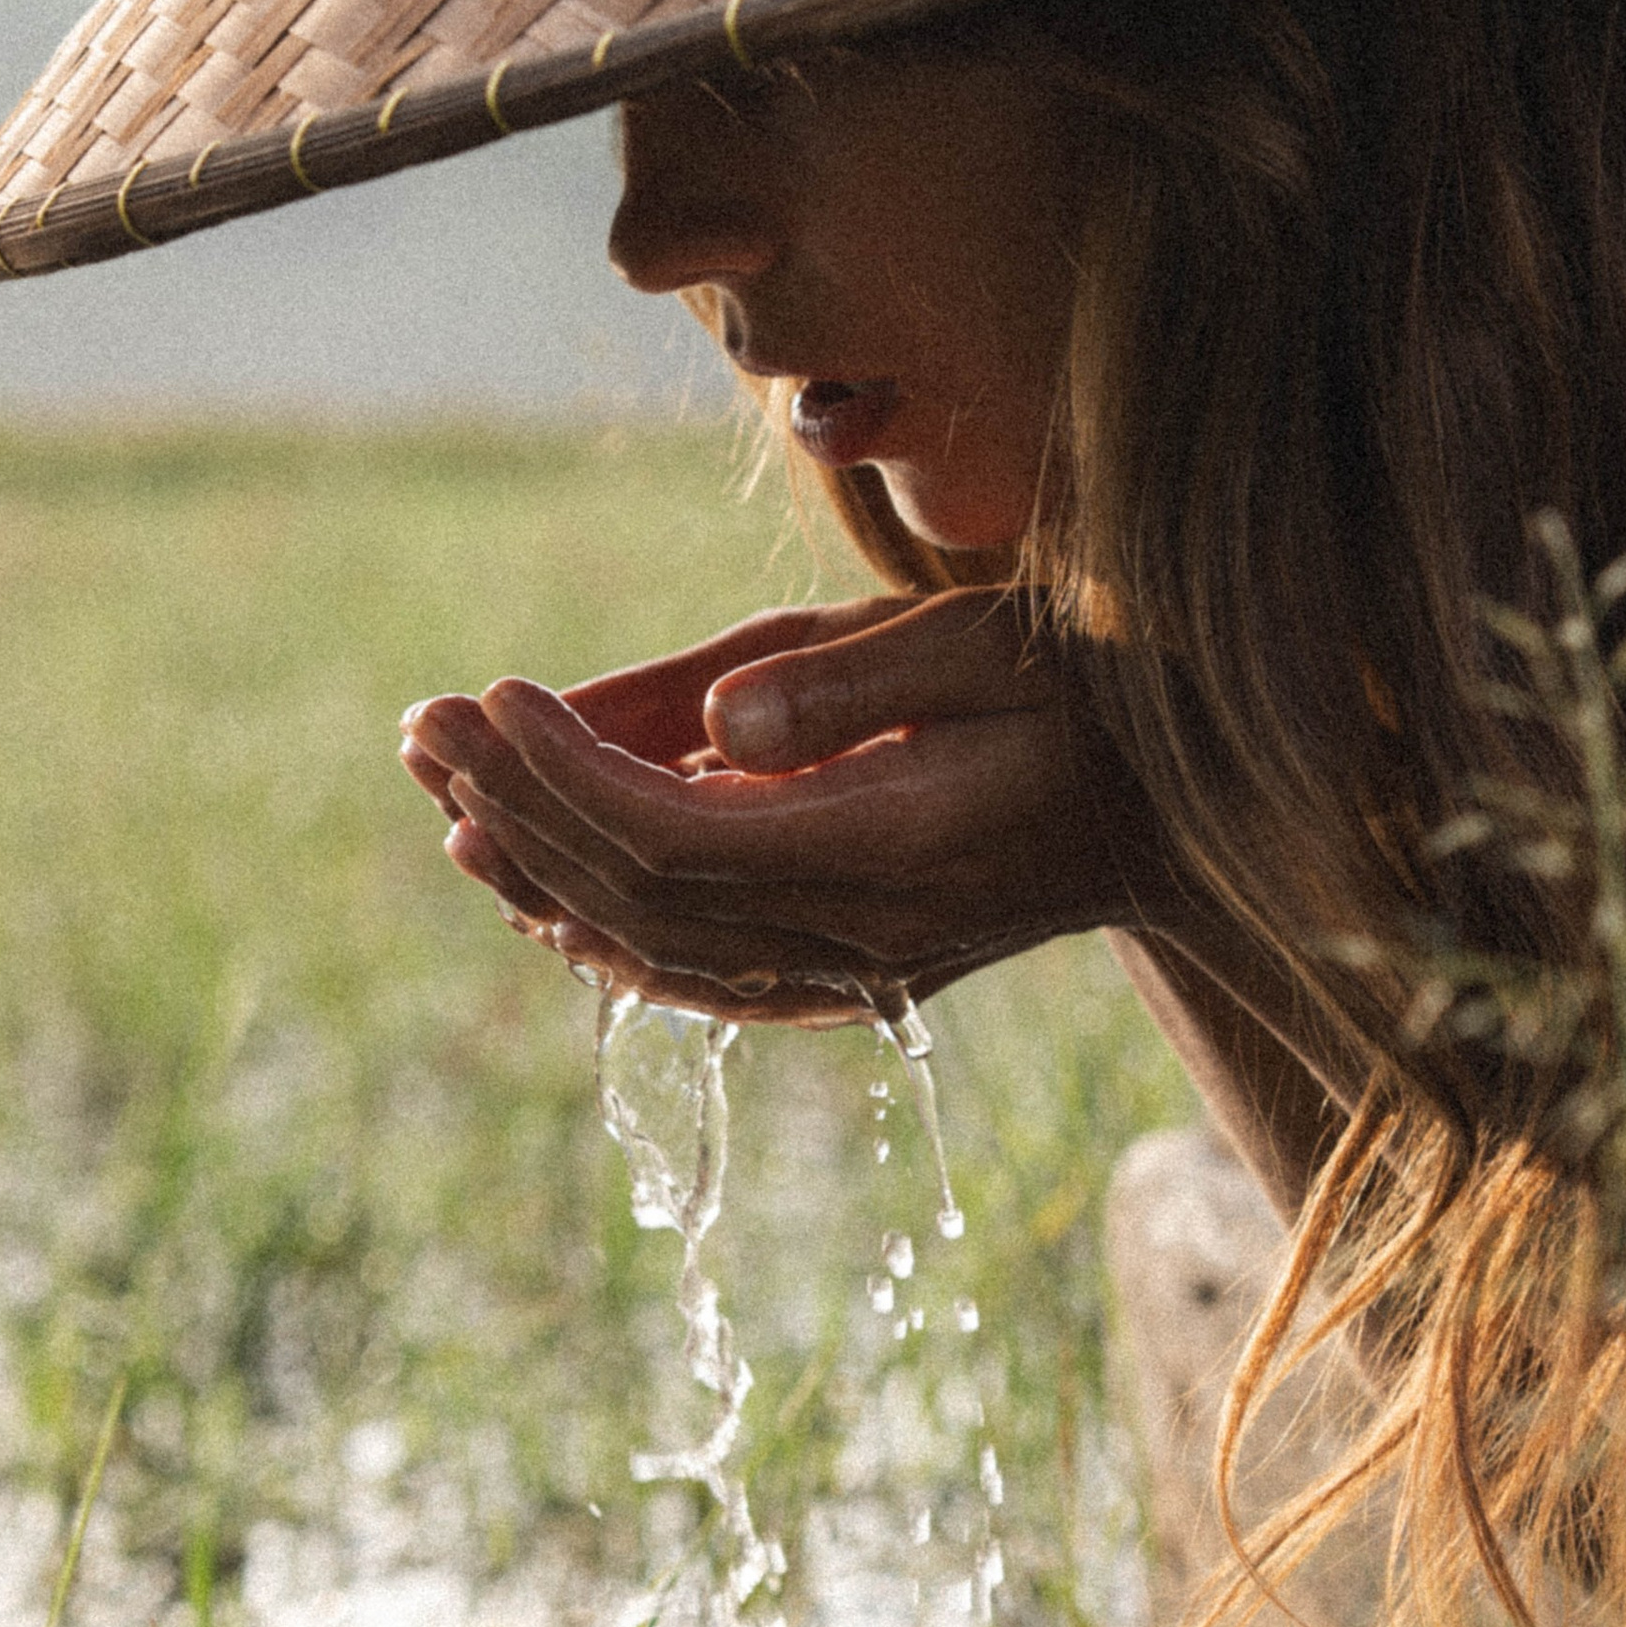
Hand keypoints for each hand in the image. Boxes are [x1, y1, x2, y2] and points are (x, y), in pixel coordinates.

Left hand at [399, 588, 1169, 1024]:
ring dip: (540, 876)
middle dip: (519, 807)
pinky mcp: (857, 970)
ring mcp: (859, 968)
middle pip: (642, 896)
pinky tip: (541, 901)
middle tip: (425, 727)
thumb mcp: (987, 647)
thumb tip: (713, 729)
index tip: (488, 695)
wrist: (1201, 814)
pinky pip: (704, 979)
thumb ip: (850, 685)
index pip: (675, 837)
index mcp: (892, 854)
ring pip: (659, 949)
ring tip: (448, 800)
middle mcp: (863, 937)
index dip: (561, 776)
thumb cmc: (1100, 695)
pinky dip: (611, 940)